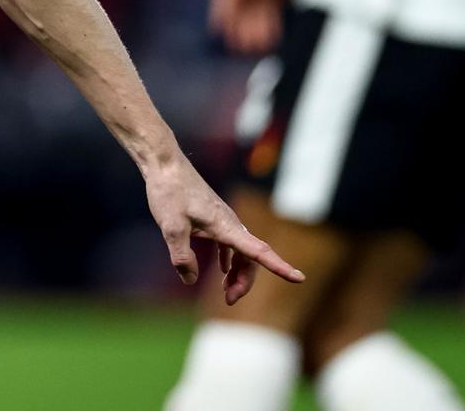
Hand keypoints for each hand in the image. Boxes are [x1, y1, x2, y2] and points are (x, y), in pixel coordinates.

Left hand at [144, 155, 303, 305]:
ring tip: (226, 293)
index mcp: (225, 226)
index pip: (259, 251)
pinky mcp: (213, 218)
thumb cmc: (168, 191)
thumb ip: (181, 256)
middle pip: (251, 258)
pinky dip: (230, 260)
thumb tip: (190, 280)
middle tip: (229, 301)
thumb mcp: (170, 226)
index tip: (299, 278)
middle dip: (246, 282)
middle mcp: (230, 223)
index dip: (279, 266)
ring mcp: (222, 220)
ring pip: (242, 252)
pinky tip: (224, 270)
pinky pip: (231, 243)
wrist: (165, 163)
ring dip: (238, 274)